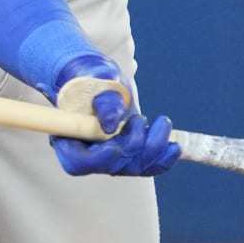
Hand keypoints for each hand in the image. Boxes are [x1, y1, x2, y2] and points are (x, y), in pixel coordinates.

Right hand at [47, 53, 179, 176]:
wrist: (98, 77)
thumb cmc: (90, 75)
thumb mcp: (94, 79)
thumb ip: (103, 98)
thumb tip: (111, 122)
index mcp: (68, 138)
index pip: (79, 162)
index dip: (99, 159)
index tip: (115, 146)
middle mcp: (88, 154)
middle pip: (111, 167)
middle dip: (132, 147)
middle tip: (138, 119)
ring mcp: (110, 157)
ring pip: (133, 167)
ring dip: (153, 149)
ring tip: (161, 123)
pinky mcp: (128, 154)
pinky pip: (147, 165)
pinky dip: (163, 158)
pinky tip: (175, 146)